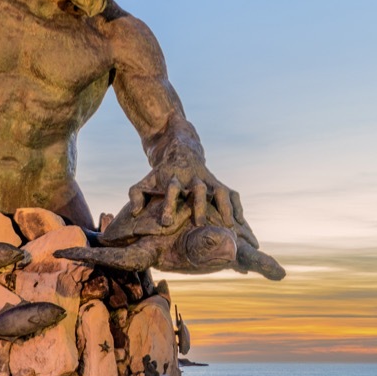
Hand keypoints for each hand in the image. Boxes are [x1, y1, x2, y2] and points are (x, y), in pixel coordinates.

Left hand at [127, 158, 257, 247]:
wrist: (179, 149)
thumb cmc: (160, 174)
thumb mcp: (144, 181)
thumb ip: (136, 196)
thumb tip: (135, 213)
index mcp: (173, 177)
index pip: (171, 190)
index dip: (168, 205)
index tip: (166, 223)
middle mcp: (192, 178)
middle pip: (199, 189)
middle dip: (200, 205)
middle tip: (200, 223)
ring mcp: (208, 180)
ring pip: (220, 191)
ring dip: (225, 207)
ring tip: (230, 226)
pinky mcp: (218, 183)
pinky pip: (231, 193)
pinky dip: (237, 207)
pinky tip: (240, 222)